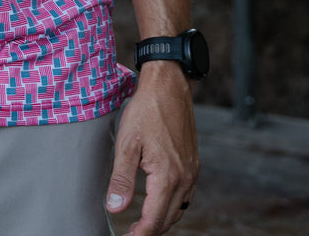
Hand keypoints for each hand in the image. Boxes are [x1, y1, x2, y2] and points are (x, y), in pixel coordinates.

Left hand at [106, 63, 198, 233]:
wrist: (169, 86)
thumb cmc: (146, 110)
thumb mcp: (127, 143)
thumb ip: (121, 179)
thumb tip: (115, 207)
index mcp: (168, 176)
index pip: (154, 220)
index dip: (139, 234)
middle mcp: (185, 178)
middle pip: (168, 219)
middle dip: (150, 230)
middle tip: (131, 233)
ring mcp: (192, 171)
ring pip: (179, 209)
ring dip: (162, 220)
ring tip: (142, 223)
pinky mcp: (193, 164)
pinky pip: (186, 195)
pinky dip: (172, 205)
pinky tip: (159, 202)